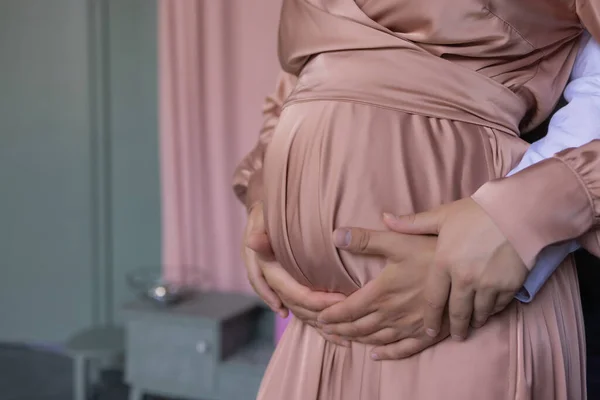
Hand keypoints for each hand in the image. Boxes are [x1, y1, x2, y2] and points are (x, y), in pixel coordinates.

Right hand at [243, 203, 346, 344]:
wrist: (262, 216)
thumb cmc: (267, 214)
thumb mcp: (262, 219)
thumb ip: (261, 233)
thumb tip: (253, 241)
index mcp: (264, 268)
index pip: (292, 291)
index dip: (315, 300)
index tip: (341, 301)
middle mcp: (270, 281)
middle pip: (296, 306)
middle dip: (320, 317)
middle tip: (347, 323)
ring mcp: (276, 286)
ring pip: (297, 311)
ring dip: (317, 326)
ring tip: (341, 338)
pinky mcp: (285, 286)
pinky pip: (299, 307)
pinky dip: (313, 321)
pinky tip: (329, 333)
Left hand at [317, 226, 449, 359]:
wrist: (467, 269)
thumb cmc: (431, 251)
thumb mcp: (396, 241)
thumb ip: (364, 240)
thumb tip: (335, 235)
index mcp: (382, 293)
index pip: (348, 309)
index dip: (331, 315)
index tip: (319, 317)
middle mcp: (393, 314)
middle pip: (359, 327)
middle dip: (340, 329)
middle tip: (325, 331)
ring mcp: (410, 326)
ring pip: (377, 339)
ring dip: (358, 340)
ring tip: (344, 339)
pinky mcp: (429, 333)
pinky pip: (404, 349)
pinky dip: (388, 354)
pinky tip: (377, 355)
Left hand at [384, 198, 527, 340]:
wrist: (517, 212)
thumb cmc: (476, 213)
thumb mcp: (441, 216)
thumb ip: (412, 223)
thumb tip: (385, 218)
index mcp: (443, 264)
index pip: (433, 301)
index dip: (430, 319)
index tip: (428, 331)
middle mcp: (464, 279)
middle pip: (457, 313)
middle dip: (455, 328)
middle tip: (456, 336)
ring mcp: (488, 285)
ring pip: (479, 313)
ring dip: (474, 321)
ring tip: (472, 325)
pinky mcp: (509, 286)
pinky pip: (498, 306)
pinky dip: (492, 310)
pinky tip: (489, 310)